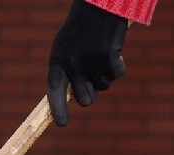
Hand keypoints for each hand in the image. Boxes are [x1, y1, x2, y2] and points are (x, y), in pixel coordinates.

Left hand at [47, 0, 128, 126]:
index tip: (61, 124)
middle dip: (93, 92)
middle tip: (94, 75)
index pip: (54, 91)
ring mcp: (90, 62)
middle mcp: (72, 64)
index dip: (57, 109)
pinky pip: (118, 73)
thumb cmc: (82, 26)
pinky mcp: (108, 57)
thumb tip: (81, 96)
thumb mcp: (68, 46)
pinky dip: (119, 63)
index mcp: (58, 60)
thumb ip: (69, 70)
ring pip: (104, 85)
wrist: (98, 4)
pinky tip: (113, 47)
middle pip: (86, 98)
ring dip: (106, 72)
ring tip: (101, 50)